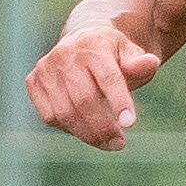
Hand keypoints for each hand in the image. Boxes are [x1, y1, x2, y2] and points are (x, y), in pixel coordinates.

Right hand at [25, 25, 163, 151]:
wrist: (82, 41)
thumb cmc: (113, 55)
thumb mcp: (131, 54)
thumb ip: (140, 64)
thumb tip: (152, 64)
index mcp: (94, 44)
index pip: (108, 77)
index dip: (119, 102)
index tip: (129, 124)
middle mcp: (66, 54)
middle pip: (84, 100)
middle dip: (103, 127)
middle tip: (119, 144)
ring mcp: (46, 68)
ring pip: (65, 113)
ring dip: (87, 134)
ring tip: (108, 143)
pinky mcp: (33, 82)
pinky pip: (50, 116)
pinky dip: (68, 128)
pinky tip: (84, 129)